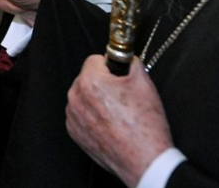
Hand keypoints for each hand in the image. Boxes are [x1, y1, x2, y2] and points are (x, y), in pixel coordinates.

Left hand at [66, 55, 172, 187]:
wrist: (145, 160)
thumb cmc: (145, 124)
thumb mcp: (144, 83)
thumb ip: (131, 62)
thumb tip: (126, 57)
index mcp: (90, 81)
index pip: (95, 60)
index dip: (110, 66)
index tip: (119, 75)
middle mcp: (76, 97)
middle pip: (87, 77)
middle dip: (103, 83)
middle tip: (122, 96)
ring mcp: (73, 116)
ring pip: (83, 96)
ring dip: (96, 99)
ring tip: (118, 113)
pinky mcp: (74, 132)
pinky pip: (80, 114)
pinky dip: (92, 115)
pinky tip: (110, 124)